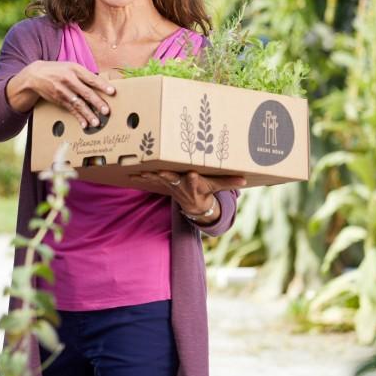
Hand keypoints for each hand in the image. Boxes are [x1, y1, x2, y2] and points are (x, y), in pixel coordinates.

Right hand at [19, 60, 116, 127]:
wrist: (35, 75)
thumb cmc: (58, 70)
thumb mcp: (70, 66)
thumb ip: (84, 75)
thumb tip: (101, 85)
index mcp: (74, 69)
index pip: (91, 78)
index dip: (102, 85)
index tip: (112, 92)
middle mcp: (68, 80)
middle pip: (86, 92)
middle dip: (97, 102)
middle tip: (106, 111)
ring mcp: (63, 91)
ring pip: (78, 104)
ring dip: (88, 114)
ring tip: (97, 122)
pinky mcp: (58, 100)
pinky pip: (70, 110)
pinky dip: (78, 117)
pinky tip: (84, 124)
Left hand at [131, 170, 245, 214]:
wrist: (195, 206)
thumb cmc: (206, 190)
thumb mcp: (217, 186)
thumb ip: (229, 182)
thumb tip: (245, 180)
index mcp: (194, 184)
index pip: (195, 182)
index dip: (193, 179)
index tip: (193, 174)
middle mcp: (181, 185)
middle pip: (173, 179)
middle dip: (167, 176)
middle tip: (160, 171)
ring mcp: (170, 185)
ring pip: (158, 179)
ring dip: (149, 175)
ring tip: (140, 170)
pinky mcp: (163, 183)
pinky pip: (150, 180)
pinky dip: (141, 177)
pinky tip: (130, 174)